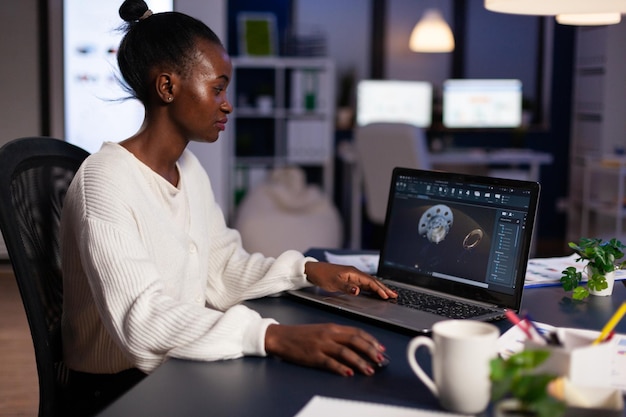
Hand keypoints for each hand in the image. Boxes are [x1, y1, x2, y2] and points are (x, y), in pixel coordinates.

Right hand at [265, 323, 386, 375]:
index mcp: (332, 327)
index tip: (381, 348)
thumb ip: (338, 336)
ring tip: (369, 370)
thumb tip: (356, 345)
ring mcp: (321, 345)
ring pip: (345, 352)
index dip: (371, 340)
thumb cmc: (301, 335)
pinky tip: (349, 373)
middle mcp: (329, 334)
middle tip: (380, 360)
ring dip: (360, 362)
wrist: (281, 336)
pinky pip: (330, 363)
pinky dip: (341, 368)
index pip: (357, 332)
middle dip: (370, 351)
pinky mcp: (313, 356)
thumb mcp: (322, 330)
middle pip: (355, 341)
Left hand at [304, 262, 396, 299]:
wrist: (313, 270)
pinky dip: (372, 288)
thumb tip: (359, 291)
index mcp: (353, 273)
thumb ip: (347, 287)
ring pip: (369, 283)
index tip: (387, 296)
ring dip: (379, 288)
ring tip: (389, 294)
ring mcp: (352, 276)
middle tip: (394, 295)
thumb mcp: (333, 283)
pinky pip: (364, 284)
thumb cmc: (322, 276)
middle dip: (384, 288)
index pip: (370, 281)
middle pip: (373, 281)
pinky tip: (375, 292)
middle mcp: (355, 273)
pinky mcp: (349, 279)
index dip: (379, 289)